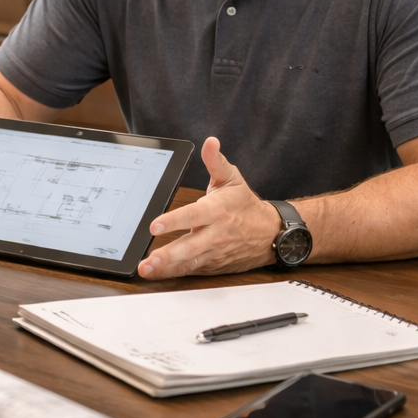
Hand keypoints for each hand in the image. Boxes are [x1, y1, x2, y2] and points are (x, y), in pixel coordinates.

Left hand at [137, 137, 282, 278]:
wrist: (271, 233)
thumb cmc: (246, 205)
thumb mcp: (232, 179)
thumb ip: (215, 162)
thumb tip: (210, 143)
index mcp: (216, 211)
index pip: (193, 215)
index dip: (173, 221)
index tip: (154, 226)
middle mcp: (215, 234)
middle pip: (190, 246)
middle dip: (168, 254)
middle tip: (148, 260)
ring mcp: (214, 252)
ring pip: (189, 262)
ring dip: (167, 268)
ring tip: (146, 270)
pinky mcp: (212, 264)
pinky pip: (191, 271)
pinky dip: (174, 273)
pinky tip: (157, 274)